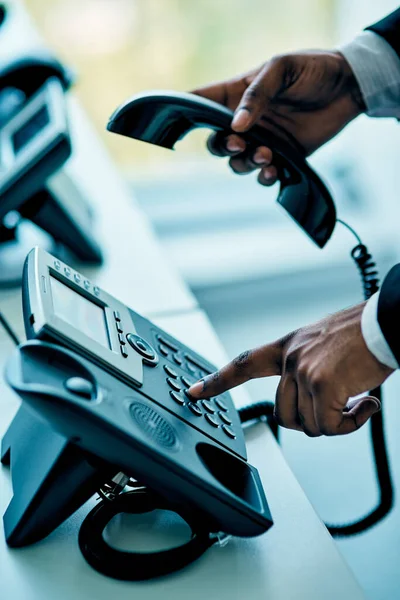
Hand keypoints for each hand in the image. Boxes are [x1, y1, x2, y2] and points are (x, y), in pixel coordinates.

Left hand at [188, 303, 393, 436]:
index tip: (194, 392)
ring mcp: (303, 371)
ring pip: (308, 424)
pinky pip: (329, 426)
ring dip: (335, 421)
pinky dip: (350, 424)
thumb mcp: (321, 346)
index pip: (243, 364)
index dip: (217, 381)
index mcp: (287, 347)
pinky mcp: (322, 385)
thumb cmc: (360, 335)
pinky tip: (367, 403)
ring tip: (356, 400)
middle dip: (310, 421)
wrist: (385, 323)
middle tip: (337, 409)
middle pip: (282, 414)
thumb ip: (306, 372)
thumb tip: (312, 409)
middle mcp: (290, 358)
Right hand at [192, 51, 364, 185]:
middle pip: (216, 141)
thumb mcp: (282, 69)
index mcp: (238, 93)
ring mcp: (262, 139)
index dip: (184, 112)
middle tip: (238, 143)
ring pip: (237, 162)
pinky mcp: (283, 157)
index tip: (176, 124)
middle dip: (221, 147)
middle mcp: (246, 120)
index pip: (202, 101)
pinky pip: (263, 174)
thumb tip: (237, 126)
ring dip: (244, 163)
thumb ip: (258, 95)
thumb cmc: (313, 69)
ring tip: (265, 154)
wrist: (349, 87)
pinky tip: (272, 171)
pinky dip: (264, 177)